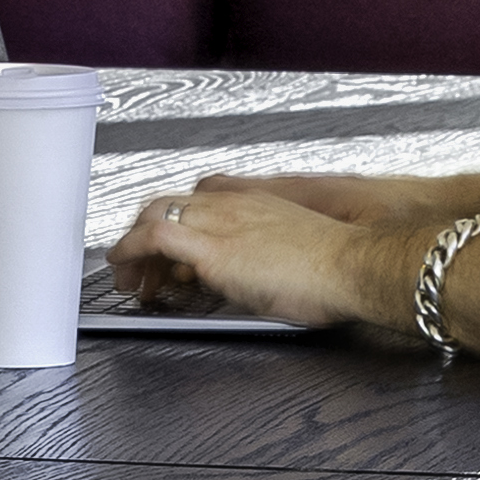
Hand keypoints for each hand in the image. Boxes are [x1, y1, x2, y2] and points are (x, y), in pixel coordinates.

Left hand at [109, 177, 381, 331]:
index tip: (163, 251)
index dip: (168, 223)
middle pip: (166, 204)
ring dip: (133, 247)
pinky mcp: (214, 250)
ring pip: (154, 216)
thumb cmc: (334, 268)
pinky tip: (125, 269)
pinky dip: (131, 250)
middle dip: (142, 234)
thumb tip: (237, 276)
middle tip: (137, 267)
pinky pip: (156, 237)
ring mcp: (220, 224)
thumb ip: (256, 256)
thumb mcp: (288, 253)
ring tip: (128, 277)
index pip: (193, 201)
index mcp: (251, 203)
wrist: (353, 265)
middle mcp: (231, 206)